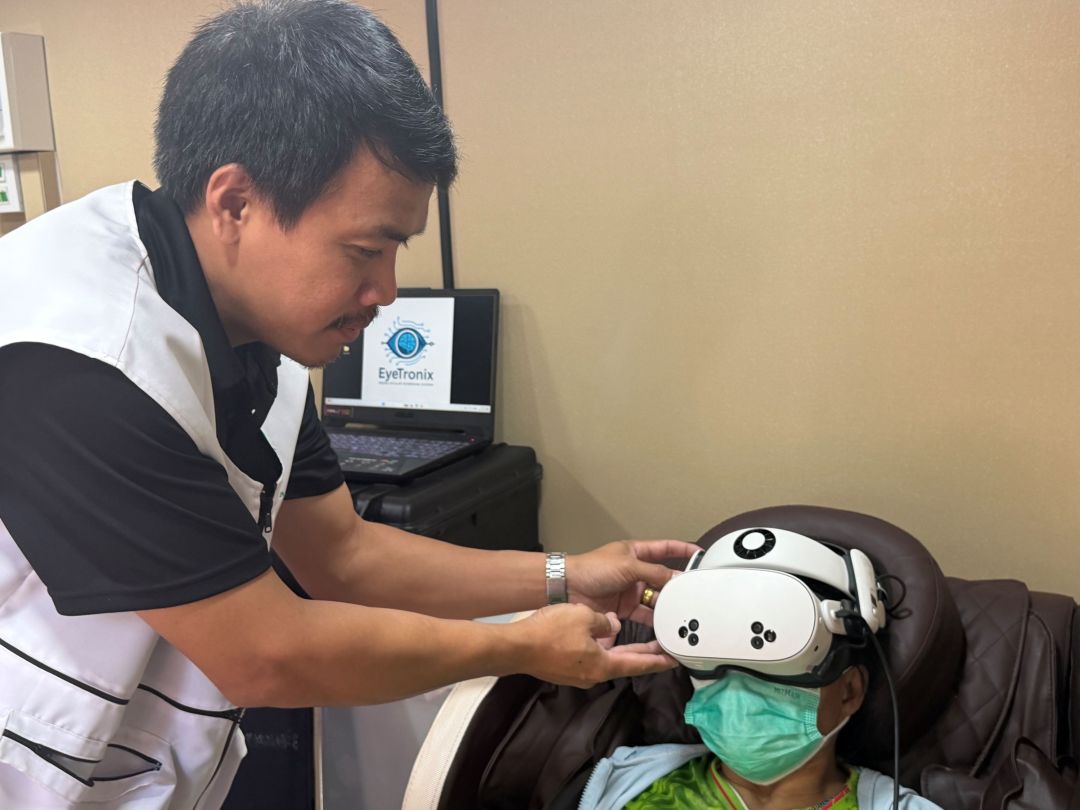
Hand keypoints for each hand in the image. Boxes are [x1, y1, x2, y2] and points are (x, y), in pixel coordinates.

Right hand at [512, 603, 678, 685]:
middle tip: (664, 648)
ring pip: (607, 659)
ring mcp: (579, 674)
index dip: (659, 661)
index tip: (675, 661)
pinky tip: (600, 635)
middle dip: (645, 655)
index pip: (639, 664)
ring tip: (637, 639)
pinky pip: (590, 657)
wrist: (517, 646)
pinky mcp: (566, 669)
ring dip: (622, 649)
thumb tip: (613, 624)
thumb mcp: (586, 617)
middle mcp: (594, 674)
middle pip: (626, 663)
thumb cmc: (550, 633)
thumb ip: (606, 622)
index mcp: (604, 665)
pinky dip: (601, 647)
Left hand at [566, 539, 699, 624]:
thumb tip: (677, 578)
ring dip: (667, 604)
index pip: (665, 548)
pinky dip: (655, 619)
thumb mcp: (628, 566)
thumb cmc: (593, 569)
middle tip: (695, 592)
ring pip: (656, 597)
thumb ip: (654, 572)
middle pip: (663, 577)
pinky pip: (645, 613)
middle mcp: (635, 571)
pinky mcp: (625, 607)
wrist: (568, 588)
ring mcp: (631, 590)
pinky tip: (666, 625)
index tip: (700, 554)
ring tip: (684, 612)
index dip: (682, 550)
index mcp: (636, 552)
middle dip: (677, 584)